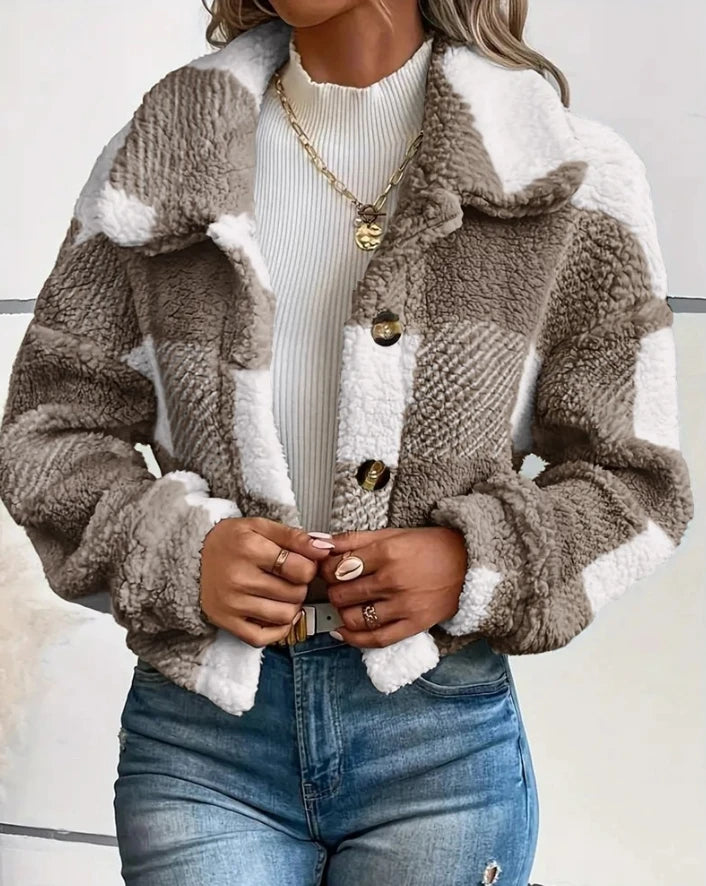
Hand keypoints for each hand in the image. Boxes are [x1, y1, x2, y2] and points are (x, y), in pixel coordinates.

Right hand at [199, 517, 331, 646]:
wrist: (191, 556)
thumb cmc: (230, 541)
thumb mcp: (259, 526)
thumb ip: (294, 536)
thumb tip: (325, 548)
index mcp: (249, 549)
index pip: (301, 569)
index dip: (308, 566)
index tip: (300, 562)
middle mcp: (239, 578)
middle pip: (296, 593)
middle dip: (300, 585)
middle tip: (289, 577)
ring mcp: (232, 603)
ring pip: (285, 616)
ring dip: (292, 606)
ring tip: (282, 593)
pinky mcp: (226, 622)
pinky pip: (263, 638)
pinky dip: (277, 629)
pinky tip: (276, 613)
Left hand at [316, 526, 467, 647]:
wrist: (470, 563)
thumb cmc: (430, 546)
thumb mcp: (391, 534)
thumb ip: (353, 539)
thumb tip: (319, 541)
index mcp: (386, 553)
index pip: (337, 568)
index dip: (326, 570)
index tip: (329, 569)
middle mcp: (393, 581)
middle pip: (341, 594)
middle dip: (333, 590)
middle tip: (337, 586)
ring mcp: (403, 606)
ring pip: (353, 618)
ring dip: (341, 613)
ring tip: (345, 605)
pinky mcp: (413, 625)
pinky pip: (376, 639)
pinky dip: (354, 638)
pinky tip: (344, 631)